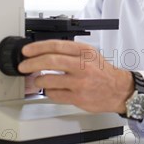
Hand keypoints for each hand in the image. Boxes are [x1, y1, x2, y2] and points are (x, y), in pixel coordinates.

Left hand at [17, 40, 133, 113]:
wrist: (119, 90)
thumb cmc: (103, 73)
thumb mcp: (91, 55)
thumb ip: (70, 52)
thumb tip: (44, 53)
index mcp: (85, 52)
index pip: (56, 46)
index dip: (38, 48)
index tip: (27, 51)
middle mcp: (83, 66)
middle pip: (50, 61)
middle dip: (31, 63)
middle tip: (23, 66)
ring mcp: (80, 83)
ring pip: (49, 80)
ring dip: (38, 80)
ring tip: (37, 80)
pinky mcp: (78, 97)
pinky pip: (54, 94)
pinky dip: (49, 91)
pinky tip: (52, 89)